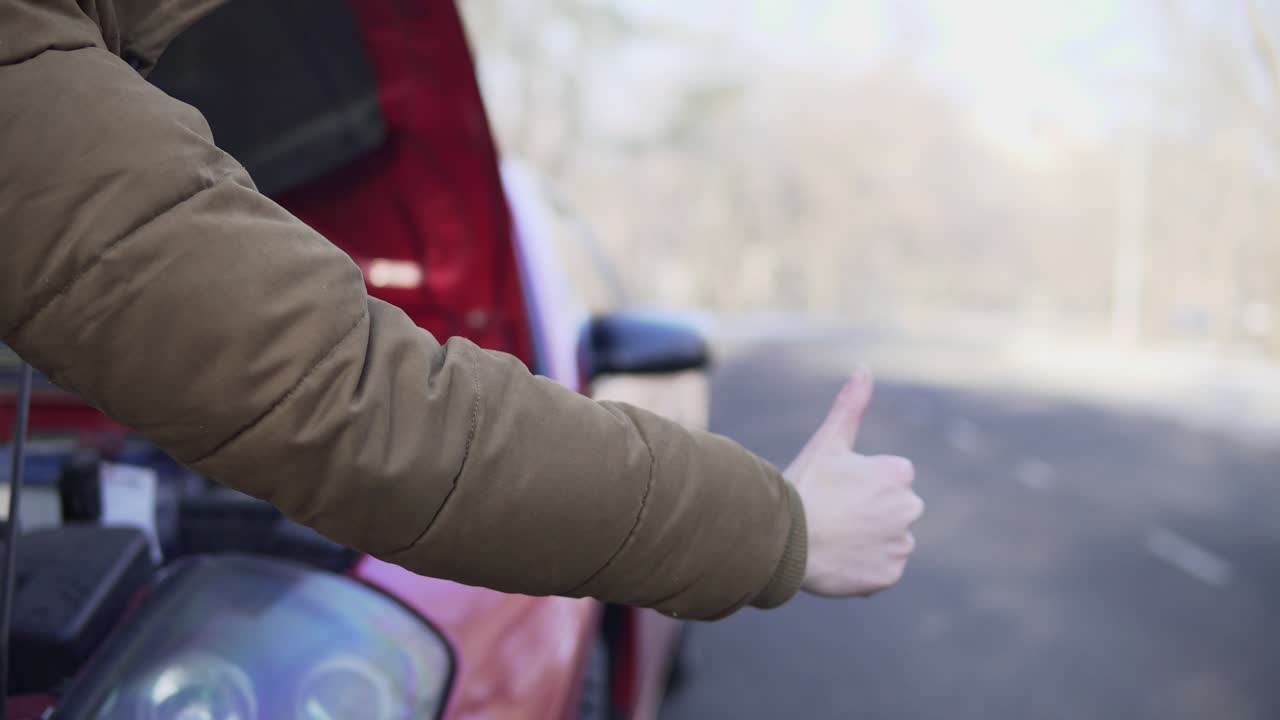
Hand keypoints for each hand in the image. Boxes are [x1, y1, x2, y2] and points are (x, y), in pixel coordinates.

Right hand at [785, 367, 922, 596]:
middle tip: (833, 516)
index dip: (861, 485)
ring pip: (888, 541)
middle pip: (893, 511)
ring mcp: (900, 545)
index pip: (890, 479)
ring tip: (833, 538)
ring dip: (867, 541)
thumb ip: (851, 404)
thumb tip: (864, 368)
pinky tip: (837, 559)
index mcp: (898, 474)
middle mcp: (908, 509)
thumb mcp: (828, 441)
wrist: (784, 540)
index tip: (836, 491)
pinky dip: (863, 568)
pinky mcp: (889, 575)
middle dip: (870, 513)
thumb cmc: (805, 486)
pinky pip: (881, 571)